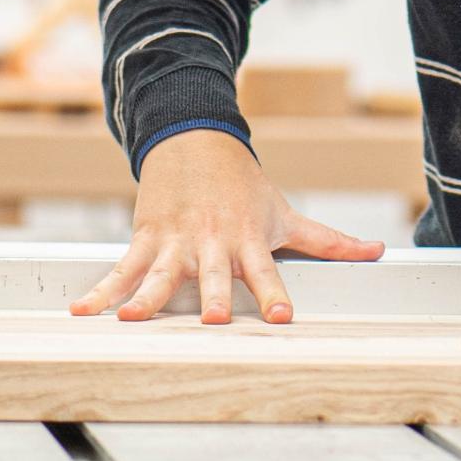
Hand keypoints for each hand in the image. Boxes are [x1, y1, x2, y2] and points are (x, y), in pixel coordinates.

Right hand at [69, 128, 384, 323]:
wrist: (196, 140)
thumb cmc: (245, 187)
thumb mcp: (286, 213)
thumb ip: (329, 241)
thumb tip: (377, 252)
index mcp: (248, 241)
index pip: (266, 272)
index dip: (274, 294)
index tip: (281, 317)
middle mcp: (213, 244)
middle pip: (214, 276)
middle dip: (214, 297)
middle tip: (214, 321)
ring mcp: (177, 241)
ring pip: (162, 275)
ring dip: (148, 297)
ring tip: (131, 318)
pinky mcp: (147, 237)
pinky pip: (122, 268)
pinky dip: (102, 290)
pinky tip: (83, 310)